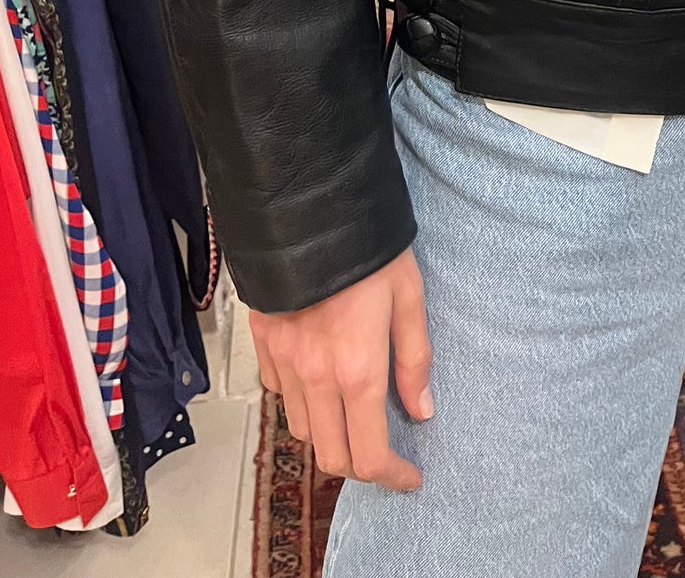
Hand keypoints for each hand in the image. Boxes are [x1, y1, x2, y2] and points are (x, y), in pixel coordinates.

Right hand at [249, 250, 432, 489]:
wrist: (307, 206)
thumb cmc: (369, 248)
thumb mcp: (409, 296)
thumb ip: (415, 359)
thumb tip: (421, 410)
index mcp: (357, 370)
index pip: (369, 453)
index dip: (392, 476)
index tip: (410, 477)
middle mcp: (315, 377)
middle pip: (330, 455)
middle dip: (360, 467)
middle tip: (384, 454)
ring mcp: (283, 362)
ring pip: (302, 429)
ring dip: (329, 436)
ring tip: (354, 419)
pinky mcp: (263, 342)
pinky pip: (279, 394)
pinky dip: (301, 403)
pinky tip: (320, 384)